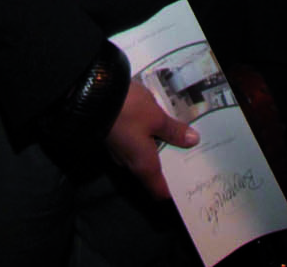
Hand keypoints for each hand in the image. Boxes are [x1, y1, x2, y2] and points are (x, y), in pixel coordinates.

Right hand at [105, 80, 198, 198]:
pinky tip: (156, 126)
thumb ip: (174, 130)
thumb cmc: (130, 111)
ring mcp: (120, 151)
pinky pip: (135, 144)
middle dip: (170, 165)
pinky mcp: (115, 137)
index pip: (159, 190)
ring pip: (143, 157)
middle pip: (153, 173)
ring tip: (178, 138)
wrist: (94, 95)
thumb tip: (192, 141)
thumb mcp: (157, 118)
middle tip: (192, 156)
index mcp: (144, 165)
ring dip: (159, 149)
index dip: (174, 191)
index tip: (189, 187)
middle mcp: (130, 164)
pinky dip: (147, 139)